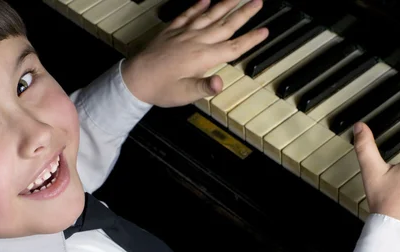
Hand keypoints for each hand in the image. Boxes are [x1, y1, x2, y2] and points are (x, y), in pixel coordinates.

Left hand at [121, 0, 267, 106]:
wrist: (134, 79)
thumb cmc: (160, 89)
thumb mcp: (184, 94)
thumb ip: (204, 87)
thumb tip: (221, 83)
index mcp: (202, 57)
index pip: (233, 47)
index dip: (250, 39)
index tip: (265, 31)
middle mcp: (196, 41)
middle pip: (225, 25)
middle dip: (244, 13)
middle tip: (258, 1)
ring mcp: (184, 34)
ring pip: (209, 15)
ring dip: (225, 4)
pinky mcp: (172, 31)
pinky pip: (188, 14)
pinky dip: (198, 6)